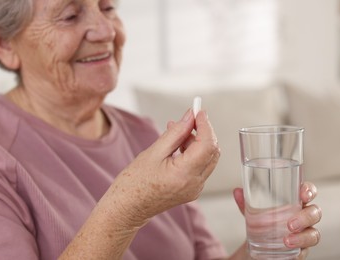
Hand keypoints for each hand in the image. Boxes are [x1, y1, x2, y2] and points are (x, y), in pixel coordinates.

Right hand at [106, 109, 219, 226]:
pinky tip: (177, 144)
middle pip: (211, 151)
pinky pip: (199, 166)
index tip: (198, 110)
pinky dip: (192, 152)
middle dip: (203, 131)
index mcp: (184, 175)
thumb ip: (175, 133)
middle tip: (188, 118)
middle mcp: (194, 184)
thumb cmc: (134, 183)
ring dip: (196, 141)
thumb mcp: (153, 152)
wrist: (128, 208)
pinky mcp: (192, 190)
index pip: (207, 145)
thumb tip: (190, 116)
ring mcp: (195, 189)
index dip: (205, 125)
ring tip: (175, 130)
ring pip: (207, 158)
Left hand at [233, 182, 321, 258]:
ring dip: (302, 237)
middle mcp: (303, 217)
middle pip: (315, 213)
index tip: (304, 195)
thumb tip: (237, 192)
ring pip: (314, 234)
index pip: (308, 192)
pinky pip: (305, 251)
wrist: (259, 246)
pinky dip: (299, 252)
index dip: (309, 191)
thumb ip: (245, 202)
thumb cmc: (262, 223)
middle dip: (306, 217)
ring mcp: (304, 234)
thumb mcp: (252, 212)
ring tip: (286, 241)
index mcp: (294, 202)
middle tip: (290, 224)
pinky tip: (289, 252)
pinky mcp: (301, 250)